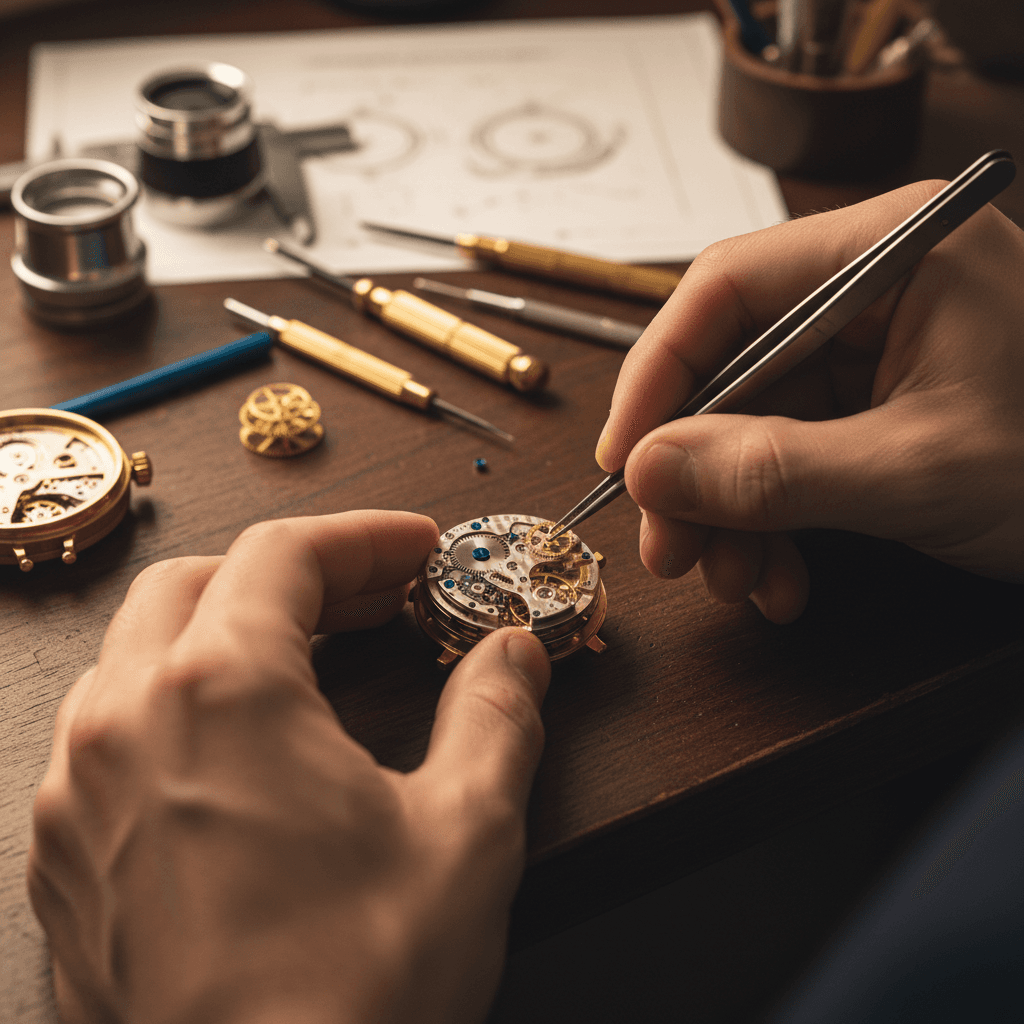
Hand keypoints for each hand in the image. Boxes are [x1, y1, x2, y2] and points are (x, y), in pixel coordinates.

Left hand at [28, 510, 550, 1023]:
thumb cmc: (352, 996)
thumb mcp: (466, 835)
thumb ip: (496, 717)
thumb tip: (514, 655)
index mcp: (220, 692)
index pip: (284, 554)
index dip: (364, 539)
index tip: (418, 551)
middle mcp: (124, 724)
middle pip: (199, 583)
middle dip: (295, 574)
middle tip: (376, 599)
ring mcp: (78, 794)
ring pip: (141, 653)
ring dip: (230, 632)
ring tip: (315, 662)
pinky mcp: (65, 859)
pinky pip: (110, 735)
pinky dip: (180, 705)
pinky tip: (246, 750)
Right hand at [597, 180, 1023, 622]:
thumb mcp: (920, 471)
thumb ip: (775, 471)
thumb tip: (649, 470)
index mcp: (891, 253)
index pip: (726, 289)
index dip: (657, 375)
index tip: (624, 458)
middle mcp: (872, 292)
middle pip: (731, 369)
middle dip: (695, 472)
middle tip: (672, 550)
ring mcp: (873, 355)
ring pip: (752, 428)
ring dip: (731, 514)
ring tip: (738, 583)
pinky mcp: (876, 411)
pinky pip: (789, 460)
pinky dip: (773, 526)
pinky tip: (780, 579)